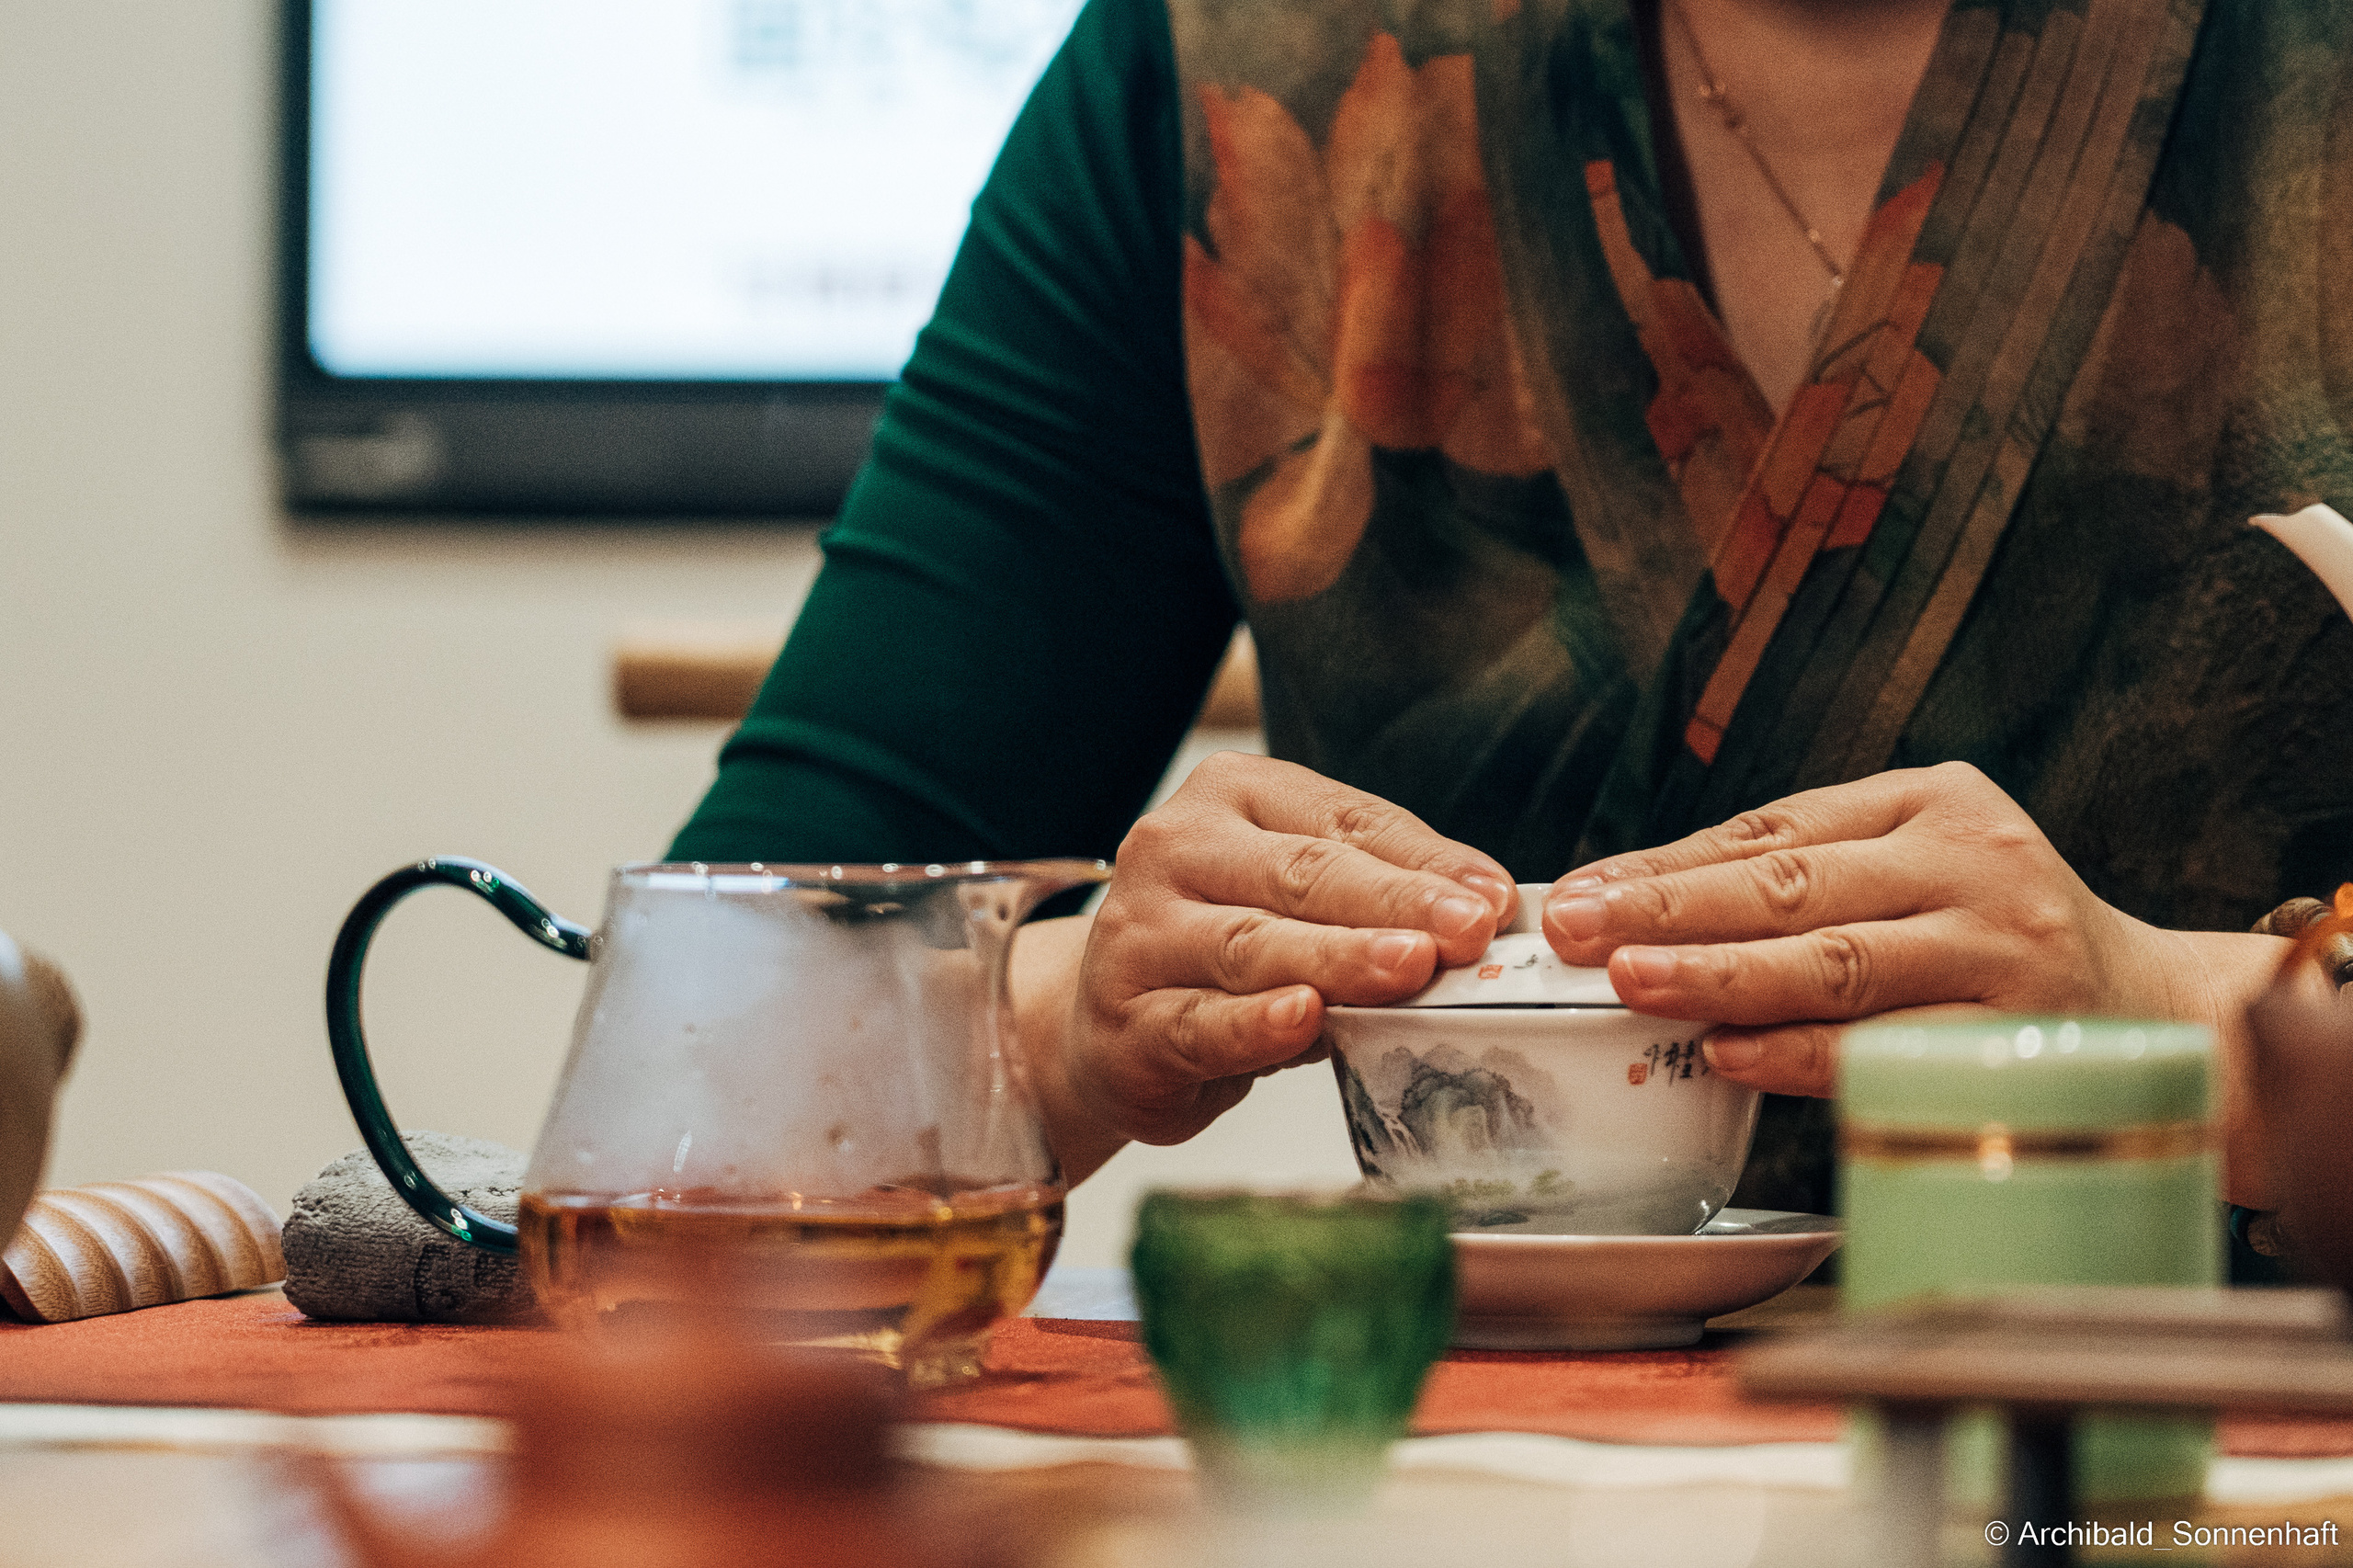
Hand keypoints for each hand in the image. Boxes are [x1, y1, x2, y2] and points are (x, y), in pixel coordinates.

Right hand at [1019, 753, 1511, 1181]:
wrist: (1117, 1029)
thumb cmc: (1232, 957)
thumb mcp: (1306, 904)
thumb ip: (1382, 896)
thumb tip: (1487, 908)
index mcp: (1229, 795)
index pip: (1341, 821)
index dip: (1424, 862)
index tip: (1494, 900)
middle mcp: (1171, 848)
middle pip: (1299, 874)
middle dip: (1394, 903)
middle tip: (1468, 932)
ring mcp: (1137, 935)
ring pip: (1250, 945)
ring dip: (1338, 958)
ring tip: (1410, 968)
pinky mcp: (1123, 1024)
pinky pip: (1197, 1023)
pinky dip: (1255, 1024)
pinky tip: (1304, 1018)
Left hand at [1539, 764, 2278, 1136]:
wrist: (2154, 1015)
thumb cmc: (1988, 941)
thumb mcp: (1911, 873)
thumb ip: (1799, 883)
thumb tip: (1627, 914)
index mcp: (1932, 802)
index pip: (1774, 829)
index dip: (1665, 864)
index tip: (1576, 891)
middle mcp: (1973, 862)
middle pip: (1794, 884)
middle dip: (1669, 908)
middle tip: (1575, 929)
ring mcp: (2004, 949)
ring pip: (1837, 962)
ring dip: (1722, 975)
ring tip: (1632, 982)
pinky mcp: (2024, 1037)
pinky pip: (1888, 1047)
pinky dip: (1800, 1052)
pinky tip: (1728, 1052)